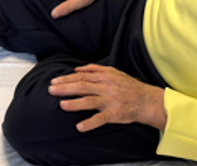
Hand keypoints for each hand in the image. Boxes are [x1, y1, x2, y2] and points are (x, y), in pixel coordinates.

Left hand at [48, 64, 167, 131]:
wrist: (145, 100)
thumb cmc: (127, 86)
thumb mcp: (113, 72)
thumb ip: (95, 69)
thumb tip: (77, 68)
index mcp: (104, 76)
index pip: (81, 76)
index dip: (66, 79)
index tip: (54, 81)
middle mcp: (106, 87)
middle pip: (82, 86)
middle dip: (65, 88)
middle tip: (51, 90)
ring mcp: (110, 101)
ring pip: (90, 101)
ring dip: (75, 103)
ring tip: (61, 105)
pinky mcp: (114, 114)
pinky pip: (101, 119)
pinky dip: (90, 123)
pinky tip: (79, 127)